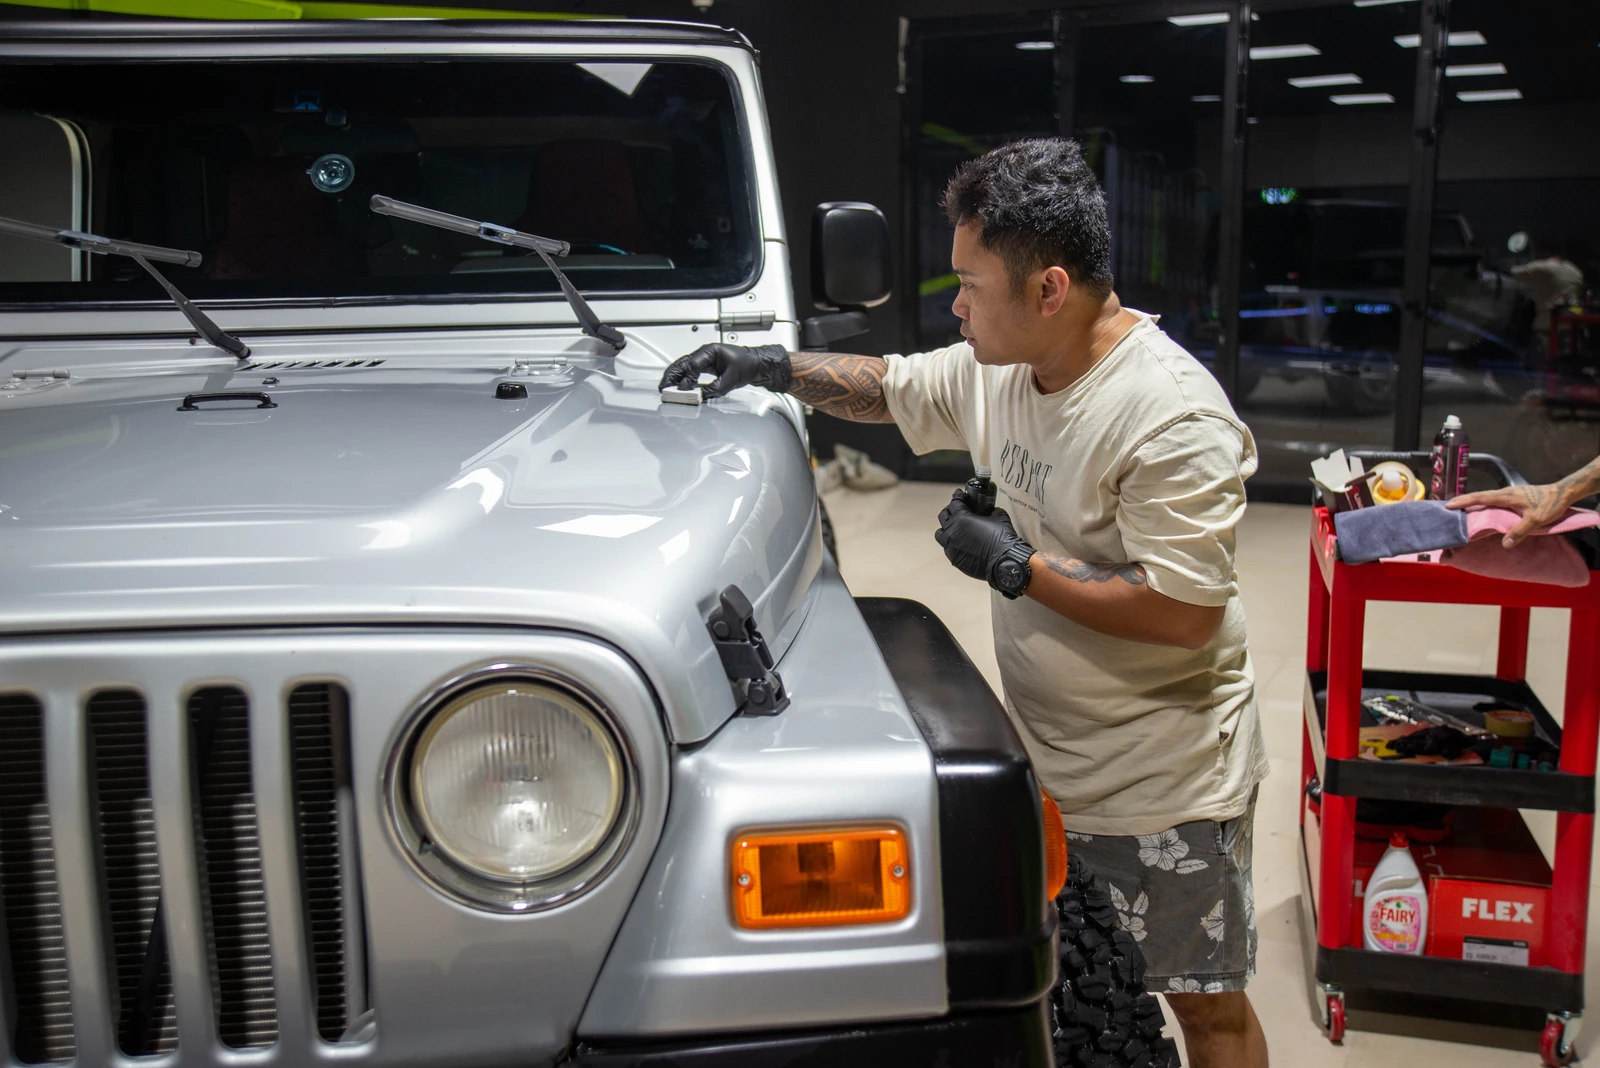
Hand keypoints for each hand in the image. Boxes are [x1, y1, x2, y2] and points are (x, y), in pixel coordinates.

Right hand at [658, 343, 790, 397]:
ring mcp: (704, 358)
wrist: (756, 364)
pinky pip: (689, 370)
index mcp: (710, 351)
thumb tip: (699, 396)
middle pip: (682, 363)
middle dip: (671, 376)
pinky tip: (677, 386)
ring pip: (683, 366)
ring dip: (674, 376)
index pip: (692, 365)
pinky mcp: (705, 365)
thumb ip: (713, 389)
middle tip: (663, 387)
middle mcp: (704, 353)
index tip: (682, 390)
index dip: (686, 379)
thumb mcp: (730, 380)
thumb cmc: (747, 365)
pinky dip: (681, 377)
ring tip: (666, 387)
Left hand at [934, 490, 1034, 591]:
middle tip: (956, 509)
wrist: (1005, 561)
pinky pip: (948, 548)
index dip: (957, 497)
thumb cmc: (1002, 537)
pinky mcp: (954, 559)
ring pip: (940, 534)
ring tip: (953, 527)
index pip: (954, 503)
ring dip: (945, 528)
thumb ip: (990, 510)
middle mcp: (952, 531)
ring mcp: (951, 547)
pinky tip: (959, 542)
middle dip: (949, 510)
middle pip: (943, 516)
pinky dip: (952, 543)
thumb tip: (990, 510)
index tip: (960, 494)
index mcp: (961, 518)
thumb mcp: (999, 516)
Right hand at [1447, 483, 1570, 548]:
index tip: (1448, 505)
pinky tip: (1481, 508)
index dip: (1464, 502)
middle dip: (1462, 500)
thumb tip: (1505, 545)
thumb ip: (1519, 532)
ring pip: (1485, 496)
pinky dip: (1482, 502)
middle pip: (1479, 495)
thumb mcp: (1536, 520)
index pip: (1480, 498)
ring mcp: (1509, 493)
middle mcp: (1505, 493)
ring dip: (1472, 501)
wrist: (1563, 492)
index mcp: (1506, 497)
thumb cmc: (1550, 504)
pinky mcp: (1514, 495)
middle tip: (1447, 507)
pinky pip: (1492, 498)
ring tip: (1460, 509)